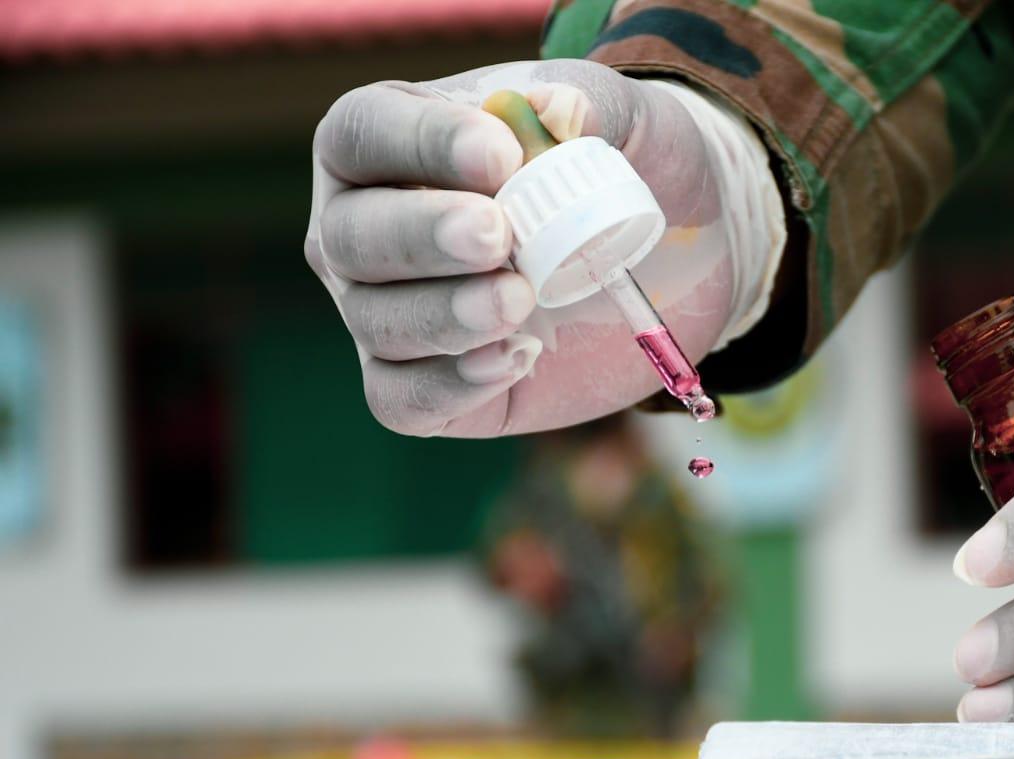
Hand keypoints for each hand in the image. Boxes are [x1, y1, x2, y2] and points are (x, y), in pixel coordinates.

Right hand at [305, 60, 781, 436]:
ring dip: (447, 314)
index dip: (423, 144)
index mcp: (386, 140)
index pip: (364, 133)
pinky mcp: (423, 384)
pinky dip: (452, 385)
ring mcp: (384, 311)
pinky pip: (401, 398)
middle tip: (499, 237)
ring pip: (377, 321)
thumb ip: (590, 105)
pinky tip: (516, 359)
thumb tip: (563, 113)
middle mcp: (362, 227)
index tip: (501, 155)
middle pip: (352, 236)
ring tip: (522, 300)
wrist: (662, 258)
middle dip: (424, 237)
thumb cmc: (616, 167)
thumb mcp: (618, 118)